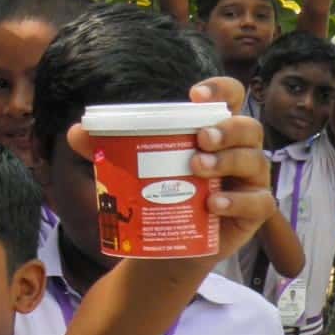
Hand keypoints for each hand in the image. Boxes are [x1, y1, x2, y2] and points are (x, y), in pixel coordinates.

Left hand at [69, 76, 274, 261]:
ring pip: (255, 160)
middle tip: (199, 138)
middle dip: (226, 129)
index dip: (221, 89)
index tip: (196, 95)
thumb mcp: (129, 169)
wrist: (168, 245)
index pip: (231, 97)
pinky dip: (237, 200)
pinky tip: (213, 203)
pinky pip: (258, 201)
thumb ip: (104, 149)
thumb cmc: (157, 193)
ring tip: (198, 167)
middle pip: (248, 127)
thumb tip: (76, 131)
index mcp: (214, 130)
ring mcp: (250, 180)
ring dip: (228, 161)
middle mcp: (239, 150)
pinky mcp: (254, 211)